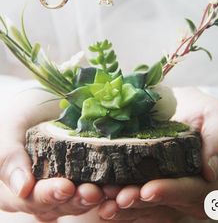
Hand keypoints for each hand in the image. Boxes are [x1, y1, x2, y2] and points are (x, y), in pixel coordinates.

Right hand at [0, 86, 103, 221]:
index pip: (29, 199)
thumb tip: (22, 188)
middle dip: (75, 200)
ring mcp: (60, 186)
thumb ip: (9, 156)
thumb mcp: (10, 127)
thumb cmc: (22, 111)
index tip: (66, 187)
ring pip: (75, 202)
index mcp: (15, 185)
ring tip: (110, 190)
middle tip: (94, 192)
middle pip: (55, 206)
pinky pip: (92, 189)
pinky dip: (106, 191)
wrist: (43, 99)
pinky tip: (118, 187)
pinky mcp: (80, 178)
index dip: (47, 195)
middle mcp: (37, 192)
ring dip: (93, 198)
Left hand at [98, 87, 217, 221]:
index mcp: (216, 178)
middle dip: (142, 203)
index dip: (171, 191)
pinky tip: (106, 202)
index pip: (194, 189)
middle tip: (118, 198)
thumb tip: (209, 170)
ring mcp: (177, 194)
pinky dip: (124, 206)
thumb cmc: (206, 112)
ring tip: (106, 202)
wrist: (190, 113)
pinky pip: (144, 203)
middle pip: (170, 204)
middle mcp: (197, 192)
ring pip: (154, 208)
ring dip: (129, 208)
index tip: (147, 190)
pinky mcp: (160, 189)